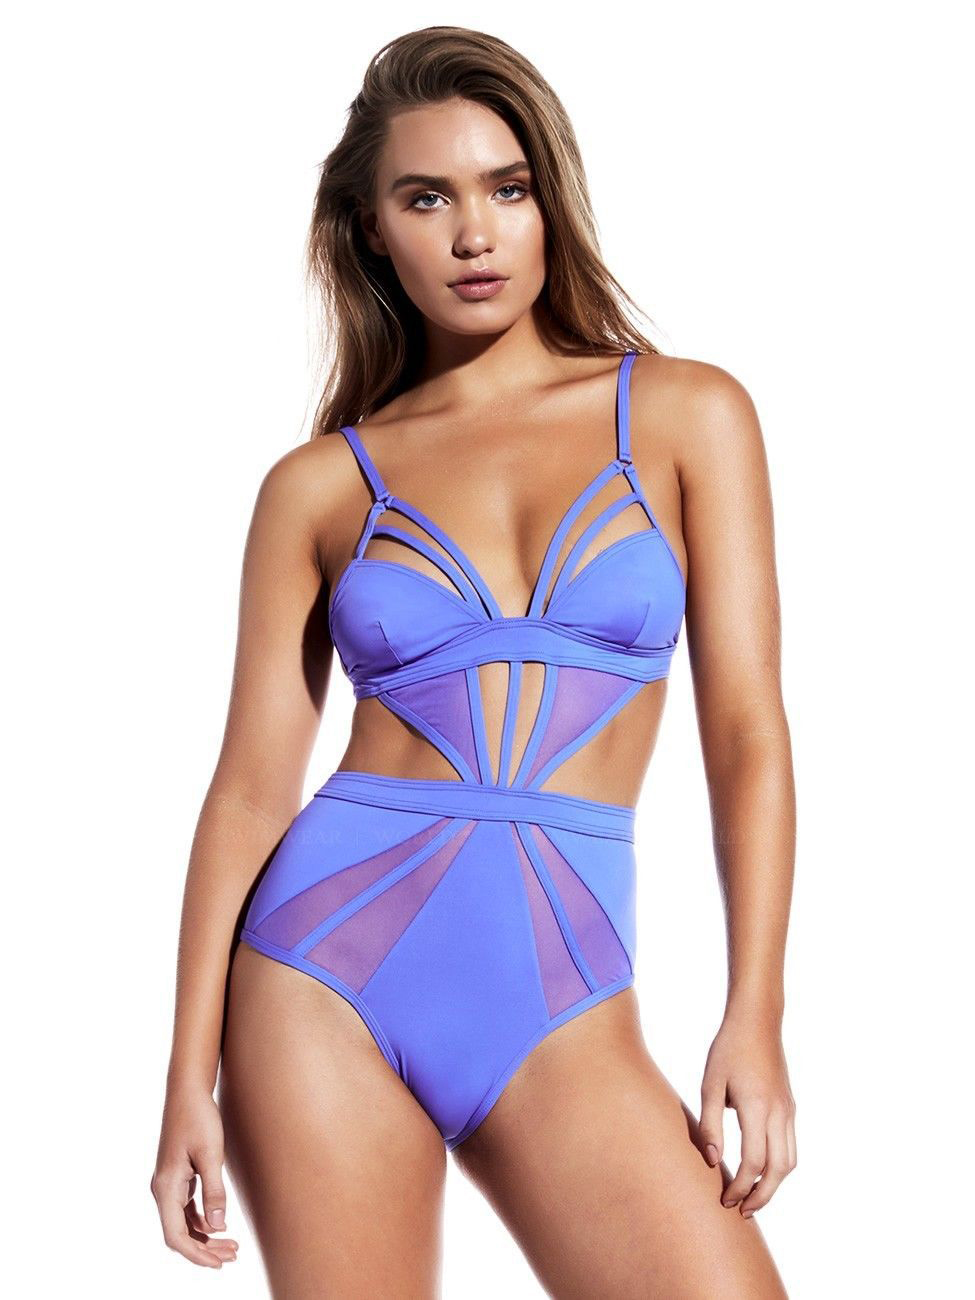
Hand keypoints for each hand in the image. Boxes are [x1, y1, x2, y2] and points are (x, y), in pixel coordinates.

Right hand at [150, 1082, 238, 1267]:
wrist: (187, 1091)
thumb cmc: (198, 1118)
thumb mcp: (211, 1154)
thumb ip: (214, 1192)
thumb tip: (218, 1227)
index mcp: (166, 1187)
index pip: (175, 1236)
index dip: (196, 1254)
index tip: (218, 1263)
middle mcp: (162, 1189)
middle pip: (179, 1234)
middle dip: (204, 1249)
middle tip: (233, 1256)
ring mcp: (168, 1184)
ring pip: (183, 1223)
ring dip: (205, 1236)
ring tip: (232, 1245)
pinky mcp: (176, 1176)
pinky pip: (186, 1209)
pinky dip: (202, 1221)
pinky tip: (220, 1224)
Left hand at [698, 1009, 796, 1216]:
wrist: (757, 1021)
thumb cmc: (728, 1049)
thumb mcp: (710, 1084)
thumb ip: (710, 1123)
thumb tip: (711, 1160)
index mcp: (757, 1107)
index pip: (754, 1162)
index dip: (740, 1186)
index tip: (725, 1199)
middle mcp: (779, 1112)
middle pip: (779, 1170)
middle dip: (762, 1196)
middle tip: (742, 1211)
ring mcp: (789, 1110)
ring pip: (790, 1161)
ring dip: (774, 1184)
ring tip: (751, 1196)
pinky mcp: (790, 1106)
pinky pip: (790, 1145)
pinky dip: (779, 1166)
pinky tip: (760, 1170)